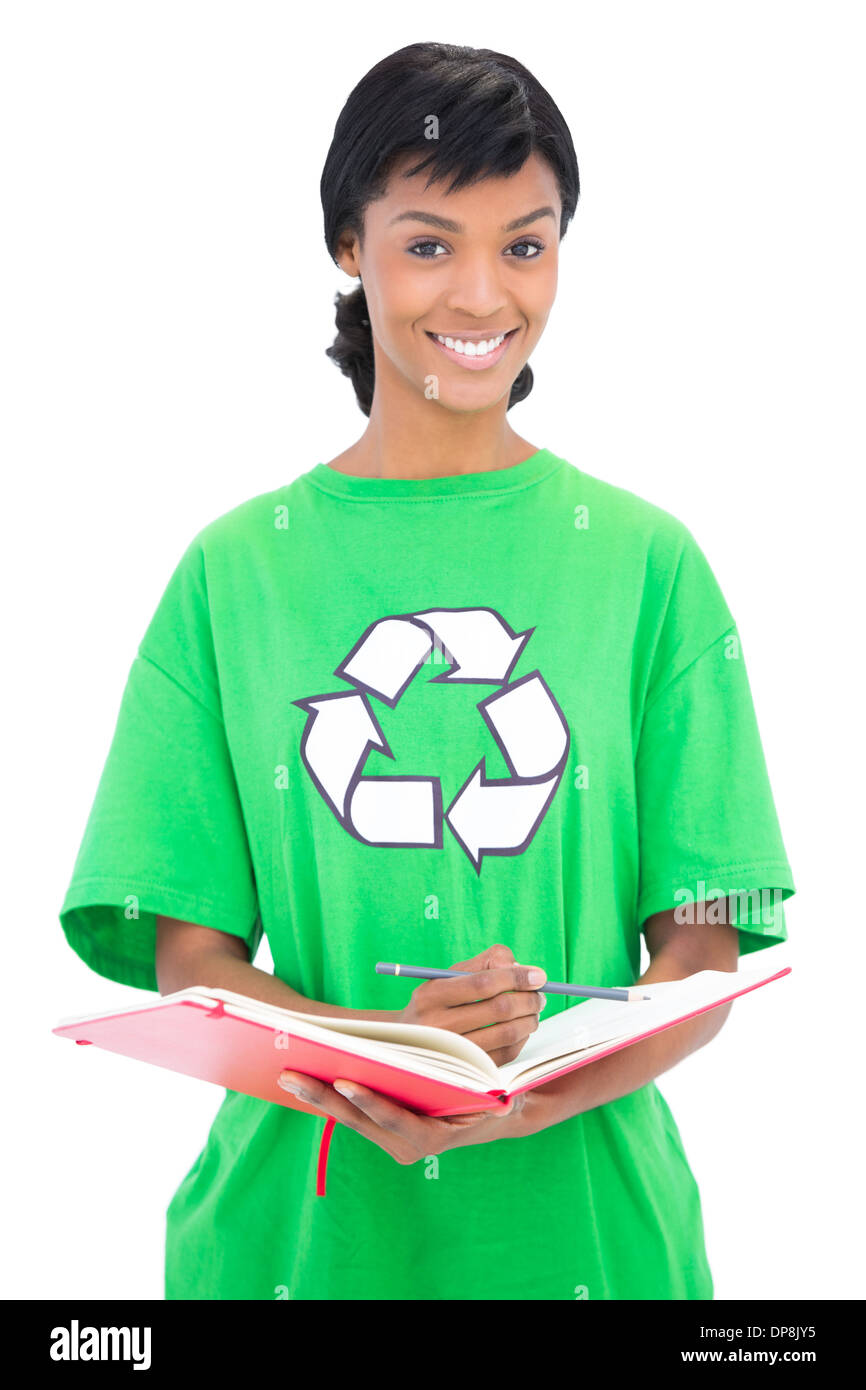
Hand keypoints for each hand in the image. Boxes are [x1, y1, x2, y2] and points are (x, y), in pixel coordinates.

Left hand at [276, 1070, 532, 1163]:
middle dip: (323, 1096)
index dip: (369, 1102)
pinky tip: (304, 1071)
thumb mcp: (502, 1100)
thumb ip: (501, 1100)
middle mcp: (404, 1145)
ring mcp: (387, 1138)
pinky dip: (325, 1092)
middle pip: (356, 1119)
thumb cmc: (495, 1101)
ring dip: (316, 1094)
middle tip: (292, 1075)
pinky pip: (348, 1111)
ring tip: (287, 1072)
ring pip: (346, 1116)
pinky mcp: (378, 1126)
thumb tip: (507, 1100)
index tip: (345, 1082)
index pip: (394, 1120)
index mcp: (431, 1138)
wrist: (491, 1116)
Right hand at [398, 941, 547, 1064]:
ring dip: (529, 1019)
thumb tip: (519, 968)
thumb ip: (486, 961)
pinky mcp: (468, 1070)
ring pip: (506, 1033)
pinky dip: (522, 1038)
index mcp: (431, 995)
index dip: (515, 978)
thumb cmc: (438, 1001)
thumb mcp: (451, 974)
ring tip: (534, 1010)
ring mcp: (453, 1052)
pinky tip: (522, 1028)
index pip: (482, 983)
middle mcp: (438, 1025)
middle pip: (499, 1009)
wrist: (410, 1041)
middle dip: (529, 999)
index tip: (539, 976)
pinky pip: (506, 1054)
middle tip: (540, 995)